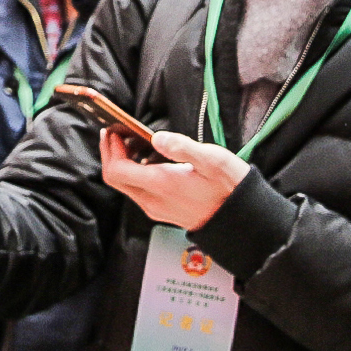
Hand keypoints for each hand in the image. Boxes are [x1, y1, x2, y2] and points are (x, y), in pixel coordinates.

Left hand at [99, 128, 249, 230]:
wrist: (240, 220)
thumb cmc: (229, 188)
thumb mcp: (213, 160)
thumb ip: (183, 147)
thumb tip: (157, 138)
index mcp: (162, 185)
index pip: (117, 170)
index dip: (110, 148)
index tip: (113, 130)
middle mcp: (153, 200)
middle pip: (115, 178)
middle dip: (111, 153)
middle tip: (115, 132)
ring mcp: (155, 208)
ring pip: (125, 184)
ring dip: (122, 162)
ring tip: (133, 140)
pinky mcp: (161, 210)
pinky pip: (137, 190)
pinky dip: (134, 172)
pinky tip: (149, 158)